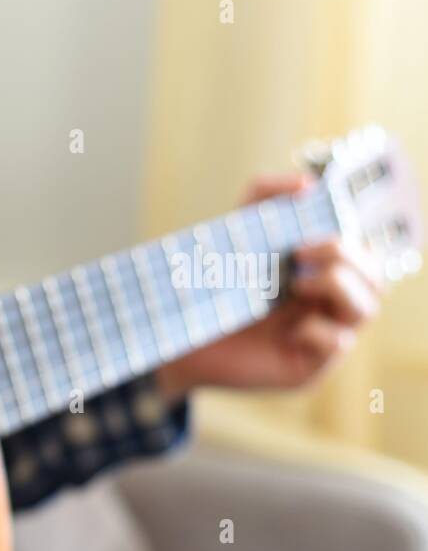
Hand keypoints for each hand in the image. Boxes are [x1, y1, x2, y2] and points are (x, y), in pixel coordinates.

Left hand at [156, 174, 386, 400]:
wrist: (176, 336)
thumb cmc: (209, 286)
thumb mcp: (235, 231)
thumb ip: (266, 194)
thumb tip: (308, 183)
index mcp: (319, 275)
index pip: (362, 254)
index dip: (347, 241)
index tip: (303, 236)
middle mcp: (326, 305)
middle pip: (374, 277)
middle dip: (345, 256)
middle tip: (299, 253)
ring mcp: (320, 337)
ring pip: (367, 307)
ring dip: (339, 286)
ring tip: (296, 283)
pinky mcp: (307, 366)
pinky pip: (339, 344)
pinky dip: (319, 330)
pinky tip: (289, 330)